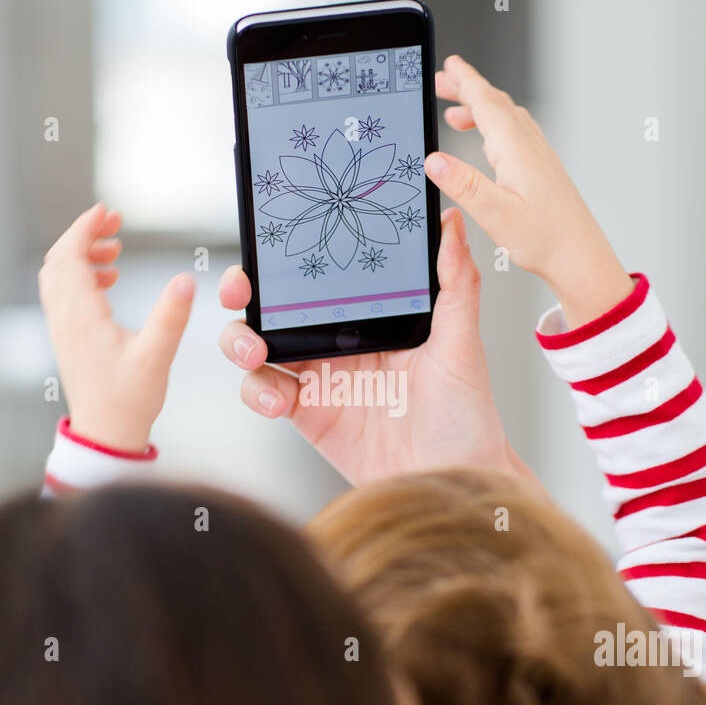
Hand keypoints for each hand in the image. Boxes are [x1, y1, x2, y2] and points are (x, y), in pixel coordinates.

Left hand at [38, 203, 194, 451]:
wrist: (106, 434)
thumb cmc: (128, 401)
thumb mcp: (157, 356)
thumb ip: (171, 316)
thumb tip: (184, 280)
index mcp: (82, 317)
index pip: (70, 256)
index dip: (85, 227)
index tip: (107, 212)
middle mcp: (65, 319)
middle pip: (60, 259)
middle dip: (84, 235)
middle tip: (115, 225)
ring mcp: (63, 328)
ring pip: (60, 275)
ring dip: (82, 255)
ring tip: (115, 250)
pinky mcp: (68, 338)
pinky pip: (64, 293)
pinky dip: (81, 276)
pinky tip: (108, 280)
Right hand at [218, 209, 525, 488]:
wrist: (453, 481)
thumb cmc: (466, 416)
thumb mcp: (462, 344)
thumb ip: (456, 284)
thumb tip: (452, 223)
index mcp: (371, 312)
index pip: (319, 272)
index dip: (286, 256)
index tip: (269, 244)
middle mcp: (338, 338)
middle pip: (273, 303)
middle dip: (244, 292)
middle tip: (240, 293)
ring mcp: (318, 376)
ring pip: (256, 345)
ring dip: (239, 341)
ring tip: (254, 353)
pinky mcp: (306, 414)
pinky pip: (264, 392)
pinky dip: (257, 392)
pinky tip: (278, 402)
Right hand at [424, 55, 633, 327]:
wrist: (580, 256)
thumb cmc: (545, 239)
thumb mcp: (495, 214)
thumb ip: (463, 185)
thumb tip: (434, 160)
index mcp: (516, 150)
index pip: (486, 103)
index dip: (465, 81)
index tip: (450, 64)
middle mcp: (530, 146)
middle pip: (495, 104)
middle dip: (468, 89)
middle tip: (443, 82)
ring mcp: (539, 156)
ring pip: (507, 118)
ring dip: (480, 109)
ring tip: (454, 114)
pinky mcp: (543, 170)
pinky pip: (516, 135)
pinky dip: (495, 127)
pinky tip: (488, 143)